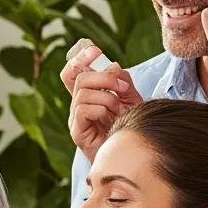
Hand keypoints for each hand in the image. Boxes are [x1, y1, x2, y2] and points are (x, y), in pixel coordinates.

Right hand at [62, 39, 142, 161]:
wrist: (133, 157)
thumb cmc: (130, 129)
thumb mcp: (131, 99)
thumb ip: (122, 81)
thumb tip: (111, 65)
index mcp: (88, 95)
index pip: (73, 71)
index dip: (79, 57)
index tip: (94, 51)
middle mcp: (78, 105)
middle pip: (77, 77)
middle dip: (103, 77)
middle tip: (122, 88)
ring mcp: (75, 119)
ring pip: (83, 92)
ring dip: (106, 98)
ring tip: (118, 111)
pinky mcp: (77, 132)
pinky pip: (83, 109)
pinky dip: (100, 110)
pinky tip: (111, 120)